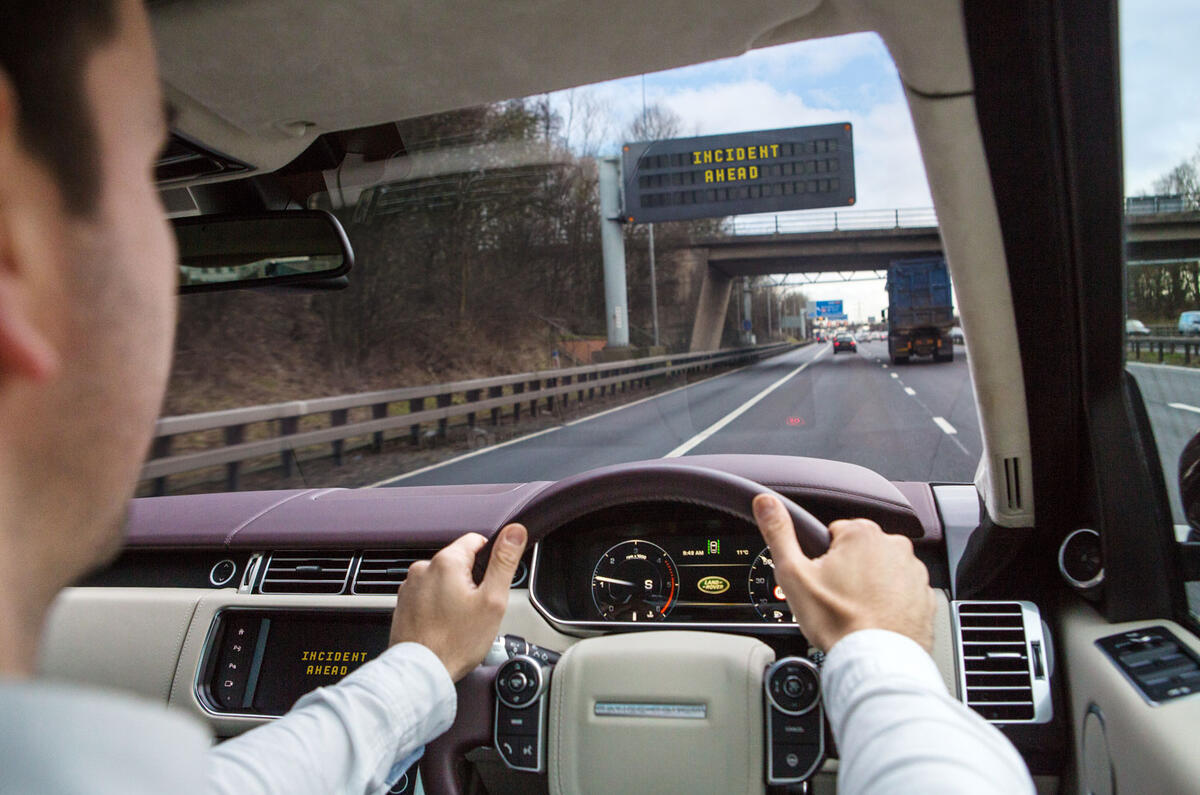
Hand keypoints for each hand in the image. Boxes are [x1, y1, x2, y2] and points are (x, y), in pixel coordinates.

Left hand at [389, 524, 527, 680]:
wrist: (422, 673)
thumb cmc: (456, 642)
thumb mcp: (492, 600)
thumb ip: (504, 562)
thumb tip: (515, 532)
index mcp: (446, 562)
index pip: (476, 541)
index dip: (490, 561)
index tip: (490, 584)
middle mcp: (423, 569)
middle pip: (459, 562)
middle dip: (471, 581)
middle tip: (476, 609)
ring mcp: (410, 587)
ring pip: (442, 580)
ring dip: (452, 594)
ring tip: (458, 621)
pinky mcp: (403, 603)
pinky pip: (427, 596)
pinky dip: (437, 606)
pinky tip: (443, 626)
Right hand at [752, 494, 934, 651]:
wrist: (876, 662)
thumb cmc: (839, 622)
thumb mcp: (794, 574)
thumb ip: (779, 533)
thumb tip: (765, 503)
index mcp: (862, 534)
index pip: (834, 534)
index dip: (822, 559)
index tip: (822, 581)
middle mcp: (894, 546)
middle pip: (859, 552)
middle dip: (847, 571)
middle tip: (836, 599)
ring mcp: (914, 572)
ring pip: (882, 572)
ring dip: (870, 587)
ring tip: (856, 612)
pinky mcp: (925, 596)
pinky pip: (902, 593)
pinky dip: (890, 604)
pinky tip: (875, 620)